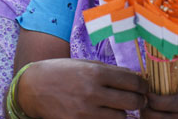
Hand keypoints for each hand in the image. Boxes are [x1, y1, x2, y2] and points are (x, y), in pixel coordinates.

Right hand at [18, 58, 147, 118]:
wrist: (33, 87)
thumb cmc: (63, 72)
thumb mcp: (87, 64)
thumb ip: (112, 71)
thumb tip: (137, 78)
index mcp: (96, 73)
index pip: (133, 82)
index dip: (143, 85)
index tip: (144, 87)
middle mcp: (92, 93)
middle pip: (132, 102)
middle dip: (139, 100)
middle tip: (139, 99)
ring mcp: (85, 112)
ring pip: (121, 118)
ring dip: (123, 112)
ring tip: (117, 106)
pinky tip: (105, 113)